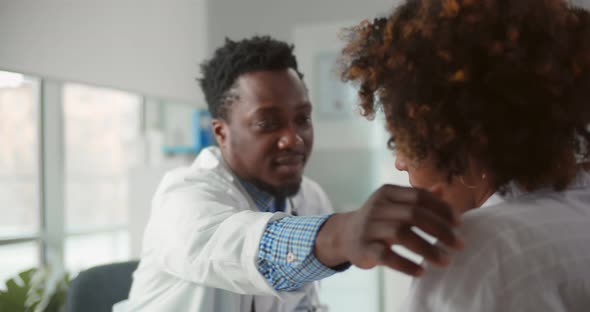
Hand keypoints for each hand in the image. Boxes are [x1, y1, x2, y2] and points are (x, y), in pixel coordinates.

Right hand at [314, 184, 462, 275]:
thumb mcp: (394, 203)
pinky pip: (387, 256)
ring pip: (401, 234)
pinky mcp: (364, 248)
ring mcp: (369, 228)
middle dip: (440, 229)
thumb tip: (442, 189)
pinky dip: (406, 264)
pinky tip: (421, 271)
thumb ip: (416, 197)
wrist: (345, 235)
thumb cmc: (378, 219)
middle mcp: (377, 207)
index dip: (442, 208)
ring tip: (445, 260)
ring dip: (427, 248)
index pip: (419, 196)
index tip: (460, 222)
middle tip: (459, 244)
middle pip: (413, 214)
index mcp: (388, 193)